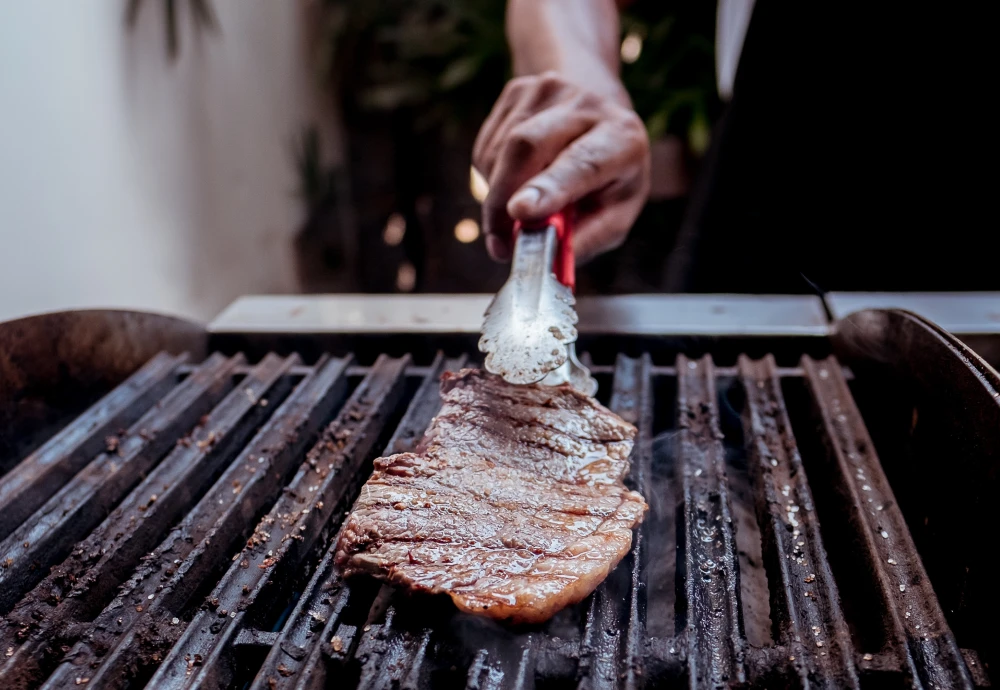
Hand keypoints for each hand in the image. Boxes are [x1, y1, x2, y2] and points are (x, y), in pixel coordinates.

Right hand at [472, 71, 650, 262]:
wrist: (599, 109)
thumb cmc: (610, 174)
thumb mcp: (616, 212)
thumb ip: (587, 237)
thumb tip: (548, 260)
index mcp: (622, 139)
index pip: (583, 162)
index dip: (550, 188)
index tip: (520, 212)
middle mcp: (586, 106)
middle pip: (526, 146)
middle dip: (502, 199)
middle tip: (500, 243)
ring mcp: (547, 90)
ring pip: (499, 151)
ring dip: (498, 193)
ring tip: (520, 207)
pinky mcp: (517, 91)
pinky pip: (487, 147)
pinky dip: (493, 177)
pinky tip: (515, 179)